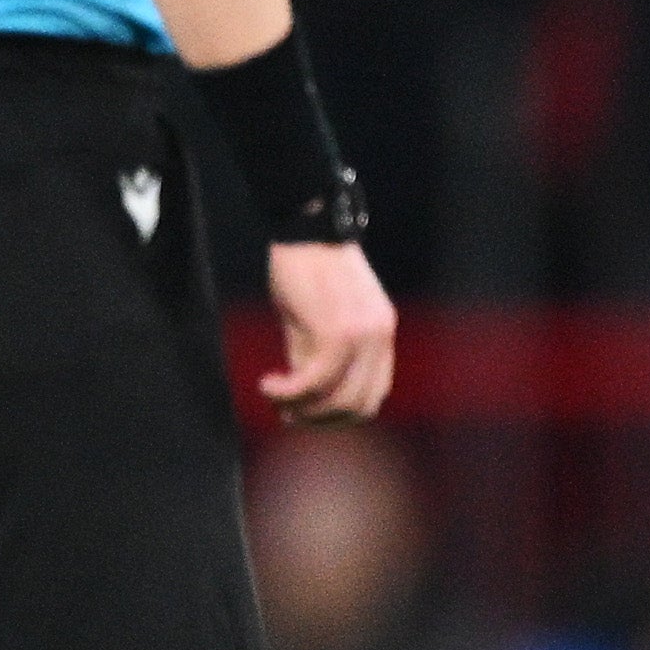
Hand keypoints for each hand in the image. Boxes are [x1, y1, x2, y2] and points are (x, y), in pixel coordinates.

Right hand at [261, 238, 395, 424]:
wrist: (307, 229)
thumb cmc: (306, 268)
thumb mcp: (314, 317)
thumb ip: (313, 355)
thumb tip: (298, 396)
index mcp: (381, 334)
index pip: (374, 393)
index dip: (339, 413)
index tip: (305, 412)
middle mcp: (380, 338)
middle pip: (360, 405)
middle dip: (321, 419)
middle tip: (287, 415)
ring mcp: (362, 336)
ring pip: (340, 398)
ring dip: (303, 409)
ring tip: (274, 398)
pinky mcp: (336, 331)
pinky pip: (315, 379)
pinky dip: (289, 392)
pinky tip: (268, 385)